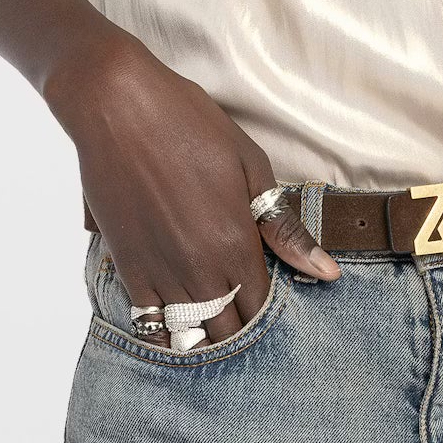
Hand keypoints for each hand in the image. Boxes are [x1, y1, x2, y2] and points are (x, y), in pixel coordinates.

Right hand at [45, 31, 339, 347]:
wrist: (116, 105)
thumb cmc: (187, 123)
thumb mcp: (250, 165)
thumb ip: (285, 228)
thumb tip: (326, 272)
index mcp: (236, 244)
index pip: (263, 309)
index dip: (271, 315)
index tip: (274, 305)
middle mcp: (200, 269)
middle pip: (229, 331)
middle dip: (241, 331)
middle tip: (244, 314)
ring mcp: (160, 272)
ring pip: (191, 334)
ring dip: (207, 336)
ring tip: (215, 327)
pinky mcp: (127, 265)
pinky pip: (149, 321)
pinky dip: (166, 331)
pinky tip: (176, 327)